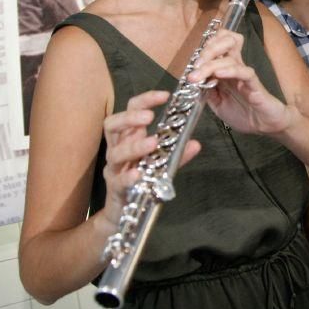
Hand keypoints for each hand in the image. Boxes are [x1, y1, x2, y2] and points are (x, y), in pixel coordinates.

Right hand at [101, 90, 201, 227]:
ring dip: (134, 146)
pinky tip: (139, 174)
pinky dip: (128, 176)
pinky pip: (118, 180)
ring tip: (152, 143)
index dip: (144, 100)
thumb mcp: (162, 164)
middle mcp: (117, 149)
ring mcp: (114, 168)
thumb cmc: (142, 180)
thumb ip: (177, 154)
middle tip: (149, 116)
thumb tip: (196, 143)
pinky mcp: (114, 188)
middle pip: (112, 125)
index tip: (164, 95)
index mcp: (128, 137)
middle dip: (130, 118)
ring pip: (116, 152)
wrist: (124, 212)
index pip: (130, 110)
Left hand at [186, 29, 290, 135]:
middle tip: (196, 64)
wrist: (265, 126)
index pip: (219, 43)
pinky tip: (218, 74)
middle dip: (208, 48)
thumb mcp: (217, 104)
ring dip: (210, 64)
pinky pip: (244, 72)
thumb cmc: (244, 114)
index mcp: (227, 68)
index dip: (206, 46)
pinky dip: (230, 70)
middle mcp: (236, 67)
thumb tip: (195, 80)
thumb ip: (207, 91)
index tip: (192, 62)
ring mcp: (245, 75)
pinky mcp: (255, 85)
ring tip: (198, 76)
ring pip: (231, 56)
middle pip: (227, 41)